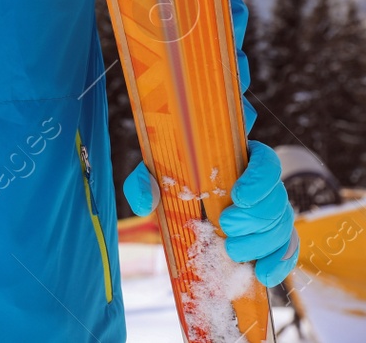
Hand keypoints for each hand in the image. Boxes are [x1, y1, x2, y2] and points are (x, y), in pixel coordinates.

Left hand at [123, 142, 298, 286]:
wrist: (180, 199)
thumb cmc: (171, 179)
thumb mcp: (154, 174)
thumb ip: (145, 182)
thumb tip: (145, 202)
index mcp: (241, 158)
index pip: (267, 163)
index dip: (259, 181)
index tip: (238, 197)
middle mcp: (263, 184)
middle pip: (277, 200)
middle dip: (254, 218)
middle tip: (226, 225)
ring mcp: (272, 211)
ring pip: (282, 227)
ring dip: (260, 243)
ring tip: (231, 251)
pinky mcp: (273, 236)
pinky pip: (287, 249)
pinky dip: (278, 264)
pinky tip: (263, 275)